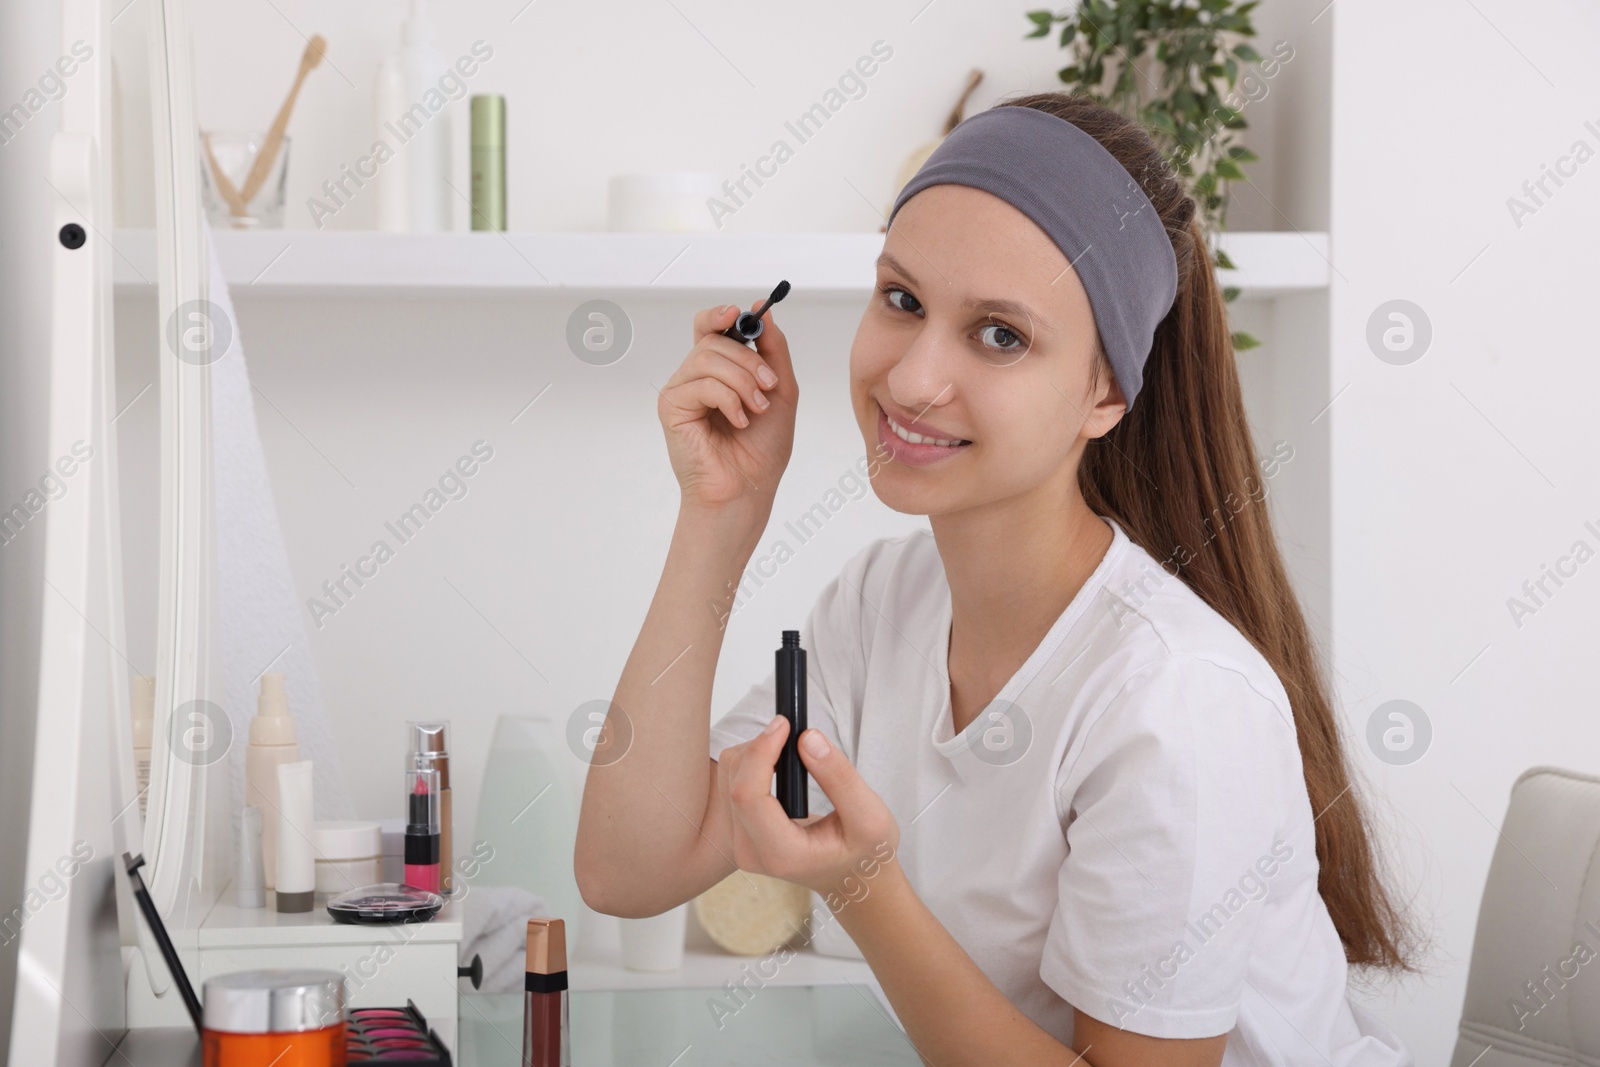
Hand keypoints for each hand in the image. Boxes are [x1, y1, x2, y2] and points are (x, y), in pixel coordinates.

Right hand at [658, 300, 796, 511]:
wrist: (748, 489)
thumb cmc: (761, 449)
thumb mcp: (780, 391)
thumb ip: (774, 351)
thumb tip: (763, 312)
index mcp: (718, 370)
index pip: (709, 327)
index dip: (721, 315)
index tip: (741, 313)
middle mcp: (695, 377)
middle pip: (714, 340)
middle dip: (749, 360)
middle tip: (769, 386)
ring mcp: (681, 391)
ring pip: (707, 358)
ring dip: (742, 381)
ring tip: (757, 409)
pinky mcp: (672, 408)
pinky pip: (701, 384)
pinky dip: (728, 400)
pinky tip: (740, 422)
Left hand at [716, 715, 900, 903]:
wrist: (851, 878)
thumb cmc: (864, 852)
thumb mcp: (870, 816)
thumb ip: (839, 777)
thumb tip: (807, 737)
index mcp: (780, 854)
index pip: (748, 795)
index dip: (761, 752)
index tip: (785, 725)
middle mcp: (750, 852)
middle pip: (734, 782)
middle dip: (760, 746)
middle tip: (793, 732)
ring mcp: (739, 843)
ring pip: (727, 777)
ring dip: (755, 752)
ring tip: (790, 752)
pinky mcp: (736, 831)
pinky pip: (728, 782)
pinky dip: (750, 762)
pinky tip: (777, 766)